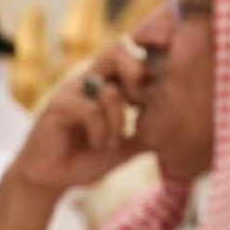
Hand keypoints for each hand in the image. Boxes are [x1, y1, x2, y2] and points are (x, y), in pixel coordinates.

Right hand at [12, 39, 148, 192]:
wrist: (51, 178)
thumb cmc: (87, 158)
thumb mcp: (127, 146)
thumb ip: (148, 134)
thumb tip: (178, 131)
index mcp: (107, 84)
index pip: (131, 56)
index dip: (149, 72)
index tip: (150, 104)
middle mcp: (90, 81)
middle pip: (118, 50)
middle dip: (137, 76)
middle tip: (138, 107)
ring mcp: (72, 90)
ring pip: (110, 90)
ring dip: (118, 121)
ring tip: (111, 141)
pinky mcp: (58, 104)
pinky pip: (90, 108)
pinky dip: (100, 130)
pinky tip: (96, 143)